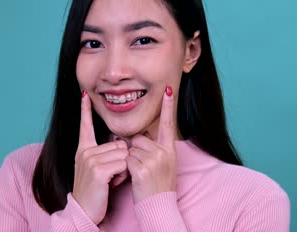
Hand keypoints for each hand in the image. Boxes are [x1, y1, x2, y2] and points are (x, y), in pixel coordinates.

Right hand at [72, 91, 128, 224]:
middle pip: (119, 144)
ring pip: (123, 154)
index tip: (84, 94)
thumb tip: (121, 143)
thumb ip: (104, 154)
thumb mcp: (96, 169)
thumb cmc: (94, 191)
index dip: (85, 110)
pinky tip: (112, 184)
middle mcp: (85, 152)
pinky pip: (123, 164)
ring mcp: (90, 160)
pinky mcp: (98, 170)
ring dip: (123, 169)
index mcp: (83, 149)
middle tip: (111, 175)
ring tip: (110, 181)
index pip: (85, 125)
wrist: (84, 211)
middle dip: (121, 160)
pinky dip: (122, 175)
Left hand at [126, 86, 177, 202]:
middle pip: (139, 138)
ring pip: (131, 149)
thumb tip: (138, 137)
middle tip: (143, 167)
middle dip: (135, 150)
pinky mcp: (142, 169)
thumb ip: (155, 148)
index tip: (167, 89)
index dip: (168, 106)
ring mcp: (154, 161)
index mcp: (170, 150)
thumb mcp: (164, 164)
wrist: (159, 206)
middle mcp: (164, 153)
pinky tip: (136, 178)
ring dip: (130, 160)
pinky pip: (127, 160)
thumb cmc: (158, 185)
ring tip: (140, 174)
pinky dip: (126, 169)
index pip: (169, 124)